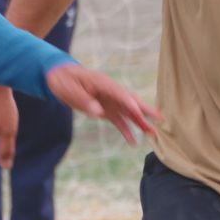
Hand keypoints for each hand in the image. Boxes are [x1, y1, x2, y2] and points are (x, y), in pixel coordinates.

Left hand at [45, 63, 159, 145]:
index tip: (137, 111)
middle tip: (159, 118)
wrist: (60, 77)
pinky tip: (133, 142)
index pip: (119, 92)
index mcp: (102, 83)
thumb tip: (98, 112)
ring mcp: (110, 101)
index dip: (128, 102)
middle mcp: (110, 92)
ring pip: (128, 112)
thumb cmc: (64, 80)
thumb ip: (83, 100)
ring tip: (152, 133)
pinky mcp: (106, 110)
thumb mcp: (68, 89)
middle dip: (144, 110)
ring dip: (140, 122)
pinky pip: (119, 121)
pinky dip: (126, 131)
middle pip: (130, 101)